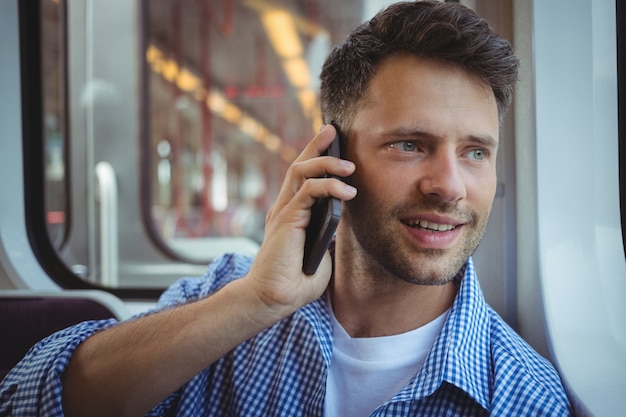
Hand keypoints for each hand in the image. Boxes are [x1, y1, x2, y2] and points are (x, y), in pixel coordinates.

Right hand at [244, 124, 356, 318]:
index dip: (314, 155)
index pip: (301, 177)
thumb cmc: (295, 282)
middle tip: (333, 131)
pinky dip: (329, 186)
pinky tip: (346, 192)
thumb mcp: (321, 254)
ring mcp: (283, 212)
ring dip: (326, 163)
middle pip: (299, 165)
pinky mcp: (287, 219)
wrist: (274, 299)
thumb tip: (342, 221)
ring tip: (349, 165)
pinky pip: (308, 192)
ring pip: (301, 171)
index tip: (331, 141)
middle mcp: (284, 208)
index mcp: (290, 214)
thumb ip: (327, 235)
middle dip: (316, 145)